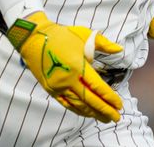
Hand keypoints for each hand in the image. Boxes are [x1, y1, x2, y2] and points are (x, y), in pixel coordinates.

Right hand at [7, 11, 122, 121]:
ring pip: (79, 105)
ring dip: (93, 113)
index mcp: (78, 66)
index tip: (119, 105)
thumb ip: (104, 44)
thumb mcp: (85, 35)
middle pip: (90, 100)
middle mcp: (68, 79)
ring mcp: (58, 86)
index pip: (98, 87)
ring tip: (105, 118)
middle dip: (105, 110)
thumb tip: (119, 49)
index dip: (109, 98)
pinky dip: (78, 110)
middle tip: (116, 117)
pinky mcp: (51, 89)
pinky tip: (87, 114)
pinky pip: (67, 104)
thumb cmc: (62, 35)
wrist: (34, 38)